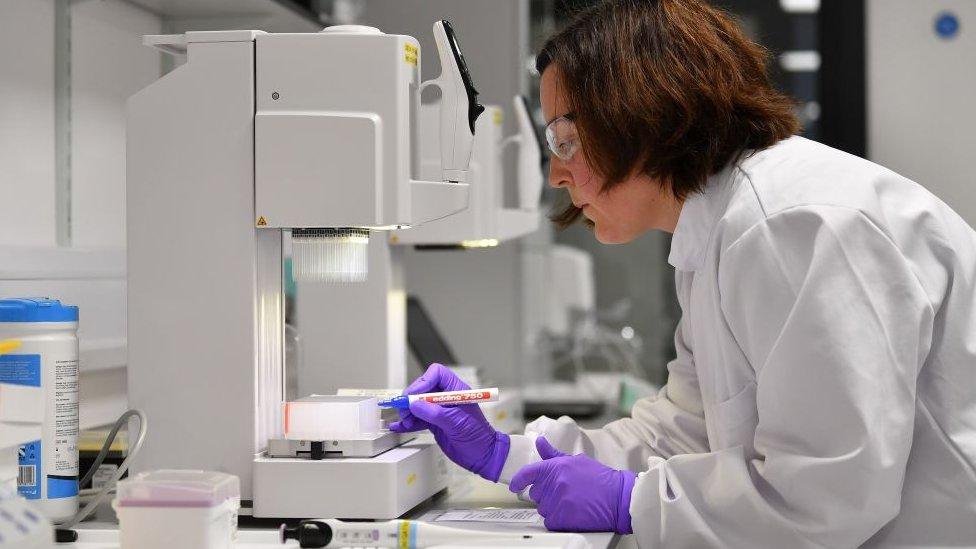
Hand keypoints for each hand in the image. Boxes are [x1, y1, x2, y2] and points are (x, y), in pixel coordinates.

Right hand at [389, 363, 509, 481]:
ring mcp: (440, 410)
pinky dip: (409, 422)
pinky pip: (418, 418)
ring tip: (405, 421)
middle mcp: (446, 397)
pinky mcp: (435, 423)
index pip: (437, 374)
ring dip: (408, 411)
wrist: (483, 456)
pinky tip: (399, 426)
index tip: (415, 396)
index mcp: (456, 391)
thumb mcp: (456, 423)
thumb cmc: (477, 437)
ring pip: (418, 404)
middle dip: (411, 398)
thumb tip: (414, 404)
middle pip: (423, 388)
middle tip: (405, 410)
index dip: (424, 382)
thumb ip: (434, 413)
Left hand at [509, 437, 636, 533]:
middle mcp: (555, 483)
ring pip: (543, 509)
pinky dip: (558, 521)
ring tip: (572, 503)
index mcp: (557, 467)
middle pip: (536, 494)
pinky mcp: (563, 519)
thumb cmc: (601, 479)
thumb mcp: (577, 461)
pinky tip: (572, 514)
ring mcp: (558, 502)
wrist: (620, 498)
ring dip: (553, 508)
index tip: (515, 486)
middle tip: (565, 493)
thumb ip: (554, 454)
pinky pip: (550, 522)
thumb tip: (539, 442)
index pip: (528, 473)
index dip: (518, 480)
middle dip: (546, 494)